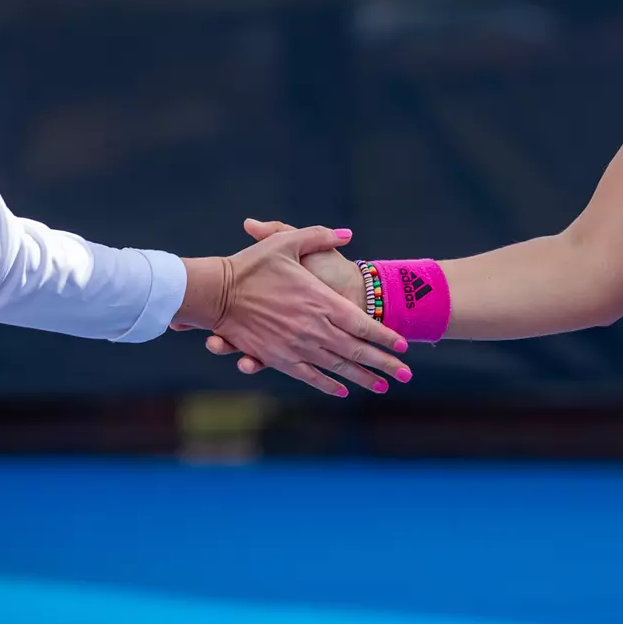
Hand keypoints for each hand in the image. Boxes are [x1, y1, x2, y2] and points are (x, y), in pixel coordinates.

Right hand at [178, 225, 409, 396]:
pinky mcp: (278, 358)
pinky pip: (309, 375)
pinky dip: (327, 384)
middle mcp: (313, 328)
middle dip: (384, 364)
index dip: (385, 336)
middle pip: (357, 351)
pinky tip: (342, 390)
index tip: (404, 345)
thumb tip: (348, 233)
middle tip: (407, 375)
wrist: (215, 292)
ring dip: (362, 377)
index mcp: (320, 301)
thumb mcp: (287, 243)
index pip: (362, 324)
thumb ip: (320, 236)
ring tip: (383, 386)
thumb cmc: (251, 265)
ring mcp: (296, 346)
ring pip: (337, 367)